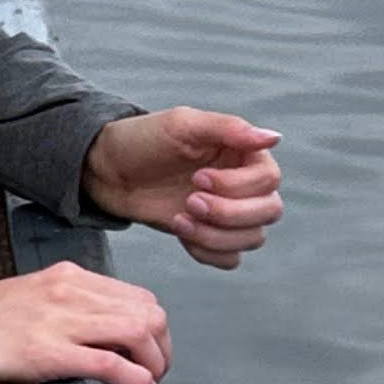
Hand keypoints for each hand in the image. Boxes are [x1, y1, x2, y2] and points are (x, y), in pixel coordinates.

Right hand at [0, 263, 172, 383]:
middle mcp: (68, 291)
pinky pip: (108, 363)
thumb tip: (101, 338)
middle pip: (148, 312)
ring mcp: (56, 321)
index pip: (137, 296)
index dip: (156, 329)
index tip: (151, 354)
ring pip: (138, 332)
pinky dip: (136, 379)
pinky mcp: (42, 352)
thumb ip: (65, 309)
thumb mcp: (29, 300)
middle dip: (163, 347)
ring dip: (155, 364)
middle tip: (156, 373)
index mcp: (66, 277)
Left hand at [82, 110, 284, 271]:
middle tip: (189, 202)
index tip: (196, 178)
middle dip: (228, 214)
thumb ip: (229, 128)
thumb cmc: (144, 140)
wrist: (109, 170)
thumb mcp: (183, 124)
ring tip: (178, 219)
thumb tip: (274, 138)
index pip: (269, 180)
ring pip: (252, 238)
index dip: (236, 186)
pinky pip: (231, 258)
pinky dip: (208, 252)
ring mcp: (229, 212)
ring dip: (215, 235)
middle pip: (268, 211)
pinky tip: (180, 231)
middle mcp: (244, 183)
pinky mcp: (211, 235)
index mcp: (244, 152)